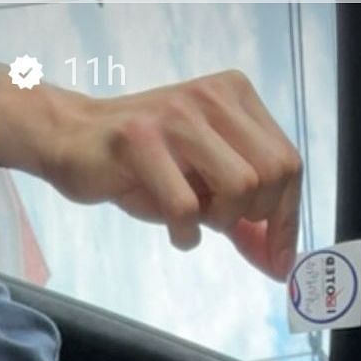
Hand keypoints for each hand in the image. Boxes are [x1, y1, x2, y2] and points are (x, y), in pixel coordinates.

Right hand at [43, 72, 301, 278]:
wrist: (72, 140)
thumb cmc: (143, 167)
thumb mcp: (203, 188)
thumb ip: (244, 219)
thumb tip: (281, 264)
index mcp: (235, 97)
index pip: (288, 162)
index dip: (288, 220)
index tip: (278, 261)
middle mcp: (213, 97)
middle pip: (273, 175)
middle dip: (254, 218)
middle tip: (221, 225)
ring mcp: (178, 115)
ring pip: (240, 186)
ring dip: (220, 221)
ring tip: (193, 219)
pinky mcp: (141, 139)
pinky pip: (186, 207)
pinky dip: (186, 234)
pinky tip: (176, 232)